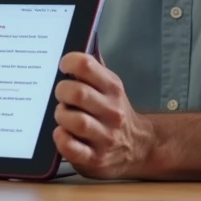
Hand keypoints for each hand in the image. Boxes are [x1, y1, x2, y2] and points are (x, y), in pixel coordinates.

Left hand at [52, 52, 156, 179]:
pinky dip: (61, 138)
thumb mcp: (109, 87)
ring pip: (74, 121)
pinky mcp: (95, 159)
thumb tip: (77, 41)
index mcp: (112, 88)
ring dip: (61, 115)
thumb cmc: (114, 113)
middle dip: (61, 91)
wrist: (139, 148)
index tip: (63, 67)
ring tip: (63, 115)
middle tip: (61, 96)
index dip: (68, 62)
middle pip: (77, 93)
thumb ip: (92, 69)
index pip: (86, 64)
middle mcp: (112, 111)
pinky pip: (70, 148)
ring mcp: (105, 137)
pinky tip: (63, 133)